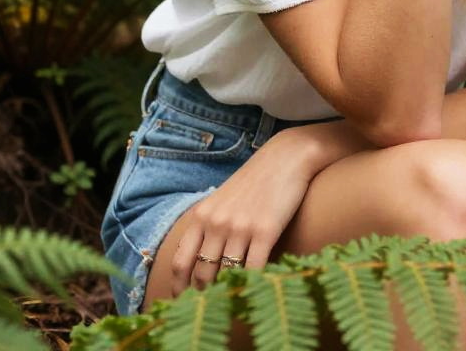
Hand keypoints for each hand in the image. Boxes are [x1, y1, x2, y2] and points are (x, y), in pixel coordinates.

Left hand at [168, 127, 316, 294]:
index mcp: (203, 215)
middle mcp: (217, 222)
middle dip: (204, 294)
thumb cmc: (254, 181)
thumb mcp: (222, 200)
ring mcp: (241, 227)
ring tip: (230, 302)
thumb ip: (209, 227)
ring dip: (227, 292)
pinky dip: (252, 283)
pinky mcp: (266, 230)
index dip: (179, 288)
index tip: (182, 302)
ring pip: (226, 274)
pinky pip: (254, 269)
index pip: (181, 262)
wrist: (286, 158)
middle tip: (211, 306)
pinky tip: (254, 289)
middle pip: (202, 274)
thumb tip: (201, 264)